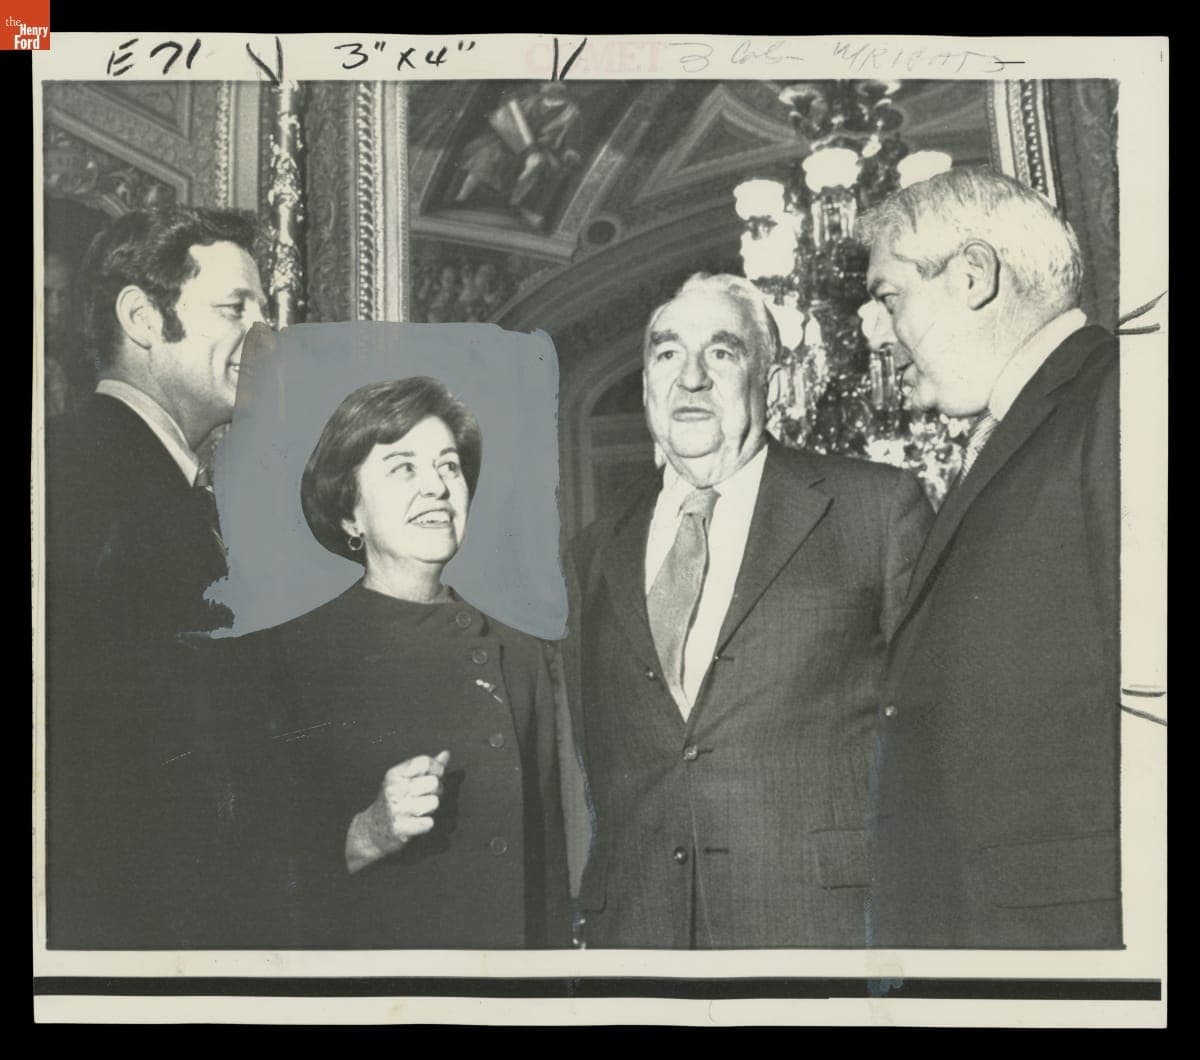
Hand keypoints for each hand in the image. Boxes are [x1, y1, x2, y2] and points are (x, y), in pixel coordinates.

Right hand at [345, 750, 449, 873]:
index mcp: (395, 774)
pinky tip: (415, 823)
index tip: (435, 776)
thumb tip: (446, 753)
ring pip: (434, 803)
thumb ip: (426, 767)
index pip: (425, 761)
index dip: (437, 769)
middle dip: (436, 791)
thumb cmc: (394, 801)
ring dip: (431, 809)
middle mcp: (393, 789)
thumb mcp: (404, 780)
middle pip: (434, 782)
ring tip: (419, 810)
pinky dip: (426, 824)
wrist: (372, 830)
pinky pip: (429, 823)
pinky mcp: (399, 828)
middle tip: (426, 797)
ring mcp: (396, 809)